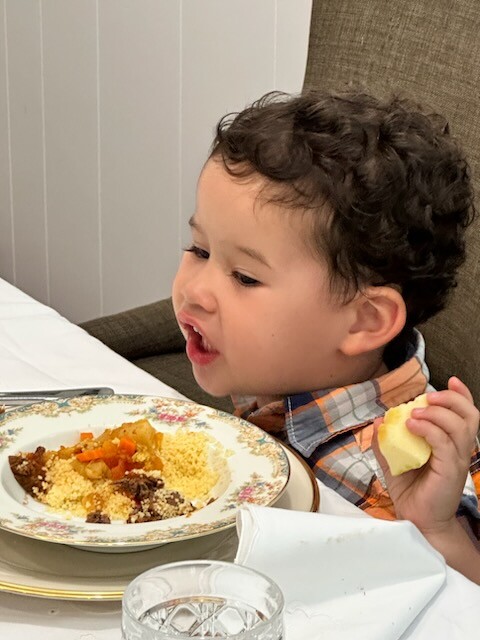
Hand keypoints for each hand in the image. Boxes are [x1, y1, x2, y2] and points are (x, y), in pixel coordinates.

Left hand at [373, 376, 478, 535]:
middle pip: (470, 415)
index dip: (462, 395)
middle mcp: (459, 450)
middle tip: (428, 397)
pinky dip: (429, 429)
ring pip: (461, 426)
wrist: (416, 520)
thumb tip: (379, 421)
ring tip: (415, 414)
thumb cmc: (410, 491)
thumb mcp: (393, 460)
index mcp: (452, 443)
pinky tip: (412, 426)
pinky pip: (444, 443)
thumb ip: (386, 441)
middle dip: (451, 399)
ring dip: (437, 413)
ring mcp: (456, 460)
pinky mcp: (450, 471)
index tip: (450, 380)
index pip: (466, 414)